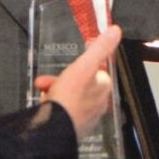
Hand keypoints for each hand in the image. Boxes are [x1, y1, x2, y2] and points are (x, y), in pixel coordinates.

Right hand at [35, 25, 121, 139]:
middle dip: (61, 79)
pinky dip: (52, 105)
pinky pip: (62, 111)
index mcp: (103, 89)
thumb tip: (115, 31)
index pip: (96, 73)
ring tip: (43, 90)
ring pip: (69, 98)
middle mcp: (97, 105)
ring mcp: (84, 117)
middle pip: (79, 85)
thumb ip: (100, 47)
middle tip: (48, 80)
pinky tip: (44, 104)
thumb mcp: (84, 65)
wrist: (53, 127)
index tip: (69, 66)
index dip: (80, 67)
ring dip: (54, 90)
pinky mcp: (71, 126)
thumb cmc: (70, 97)